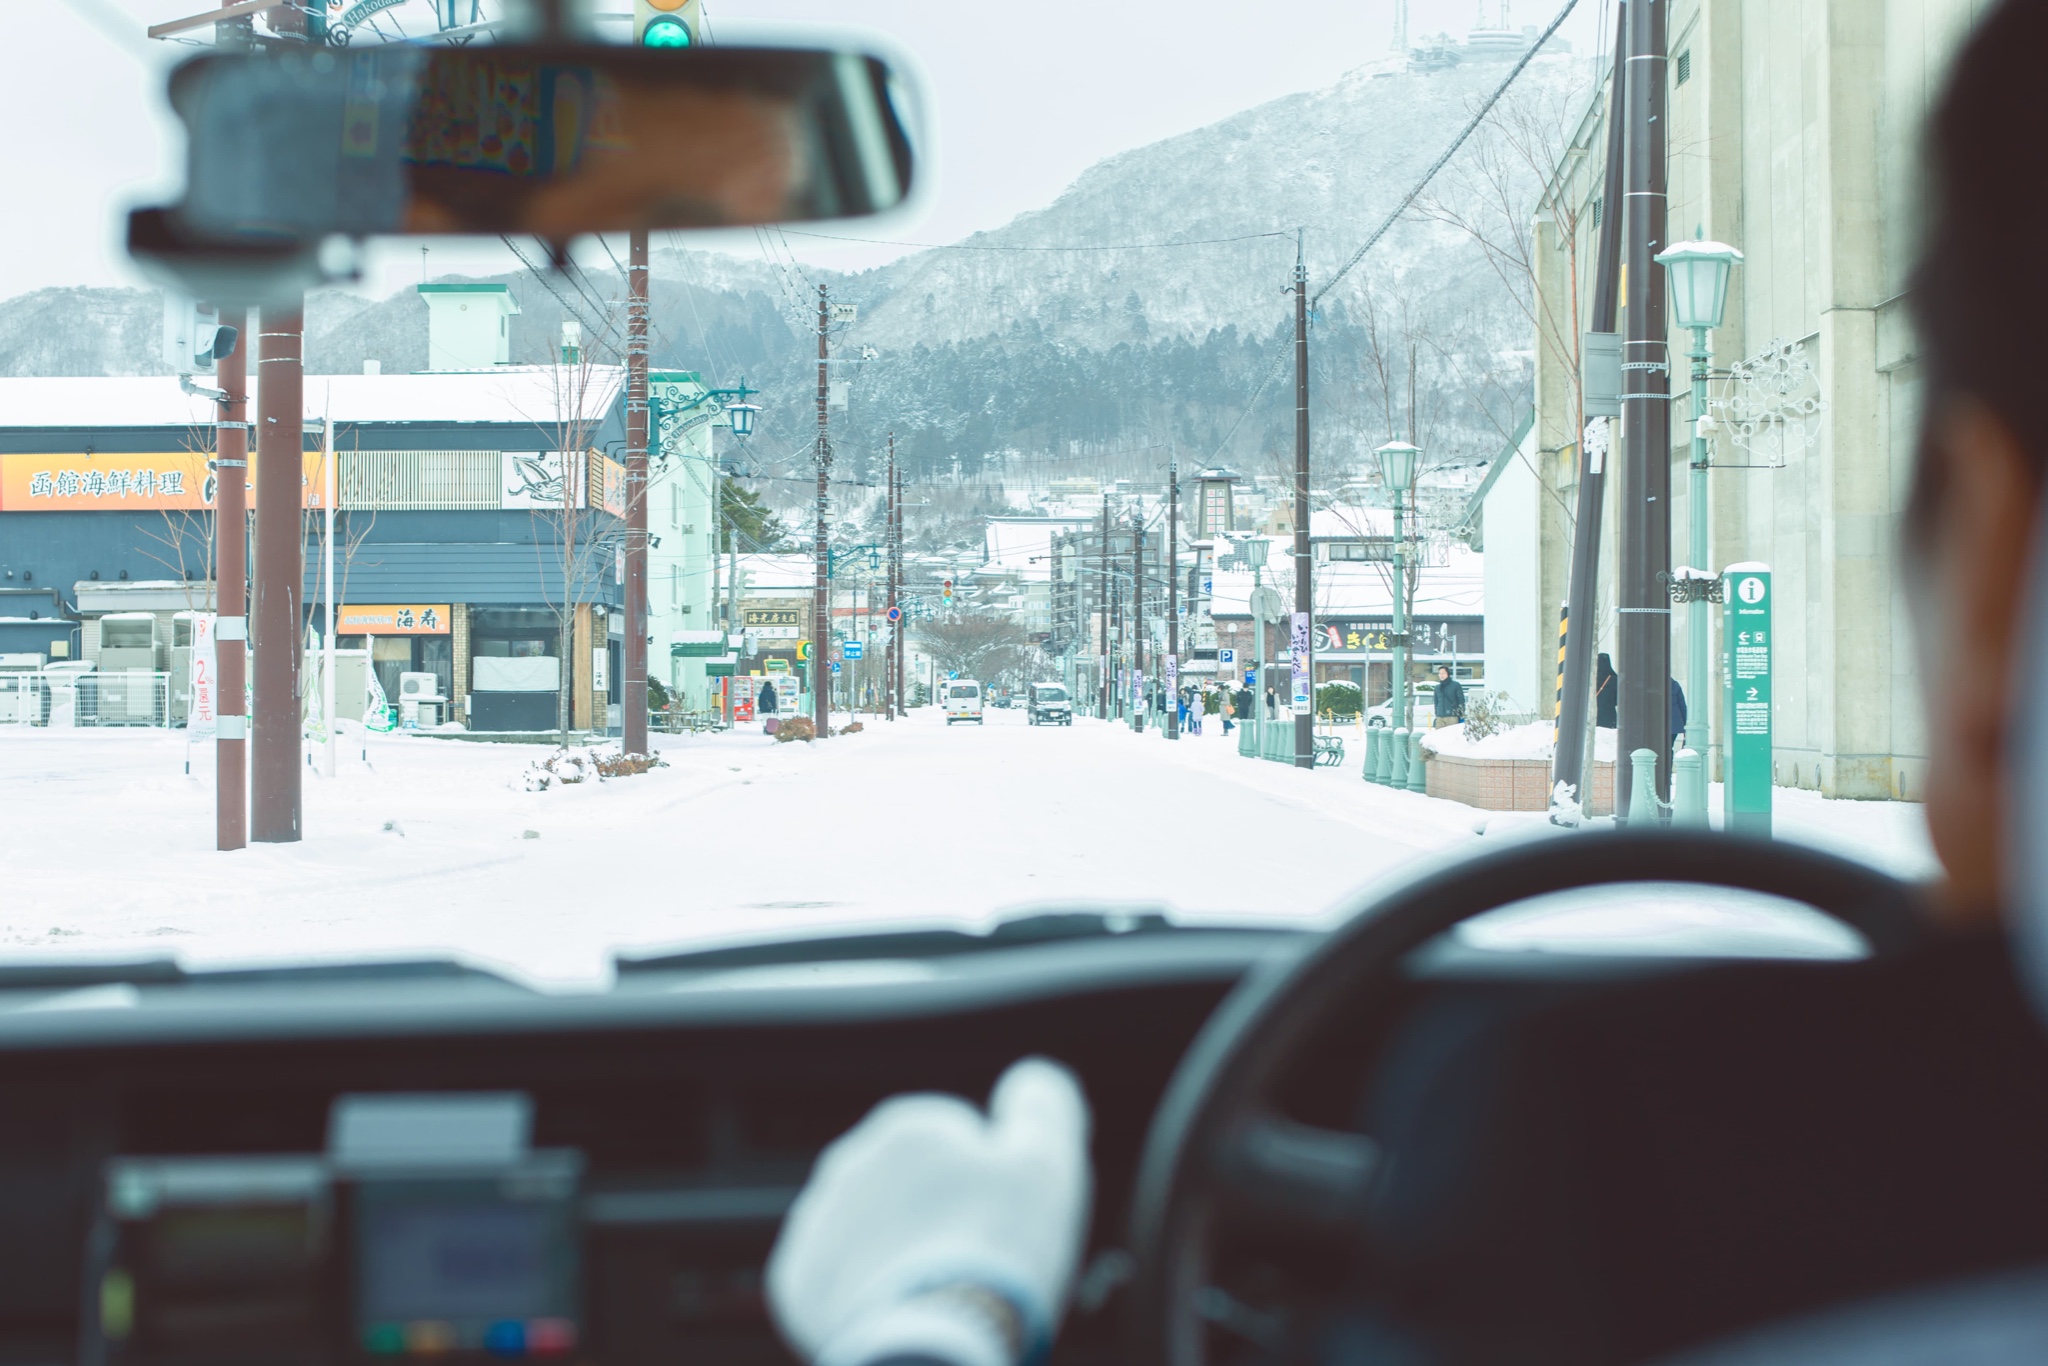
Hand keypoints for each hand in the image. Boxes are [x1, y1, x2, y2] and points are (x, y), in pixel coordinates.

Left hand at [767, 1057, 1092, 1365]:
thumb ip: (1043, 1105)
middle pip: (907, 1186)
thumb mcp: (1046, 1163)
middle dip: (934, 1215)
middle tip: (971, 1265)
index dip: (986, 1185)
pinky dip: (862, 1293)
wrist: (933, 1346)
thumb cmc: (996, 1251)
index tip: (999, 1225)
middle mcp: (848, 1162)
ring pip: (869, 1229)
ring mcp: (817, 1223)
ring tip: (935, 1293)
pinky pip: (836, 1278)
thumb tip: (1029, 1078)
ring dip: (896, 1251)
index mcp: (906, 1128)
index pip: (954, 1142)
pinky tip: (897, 1312)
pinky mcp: (797, 1281)